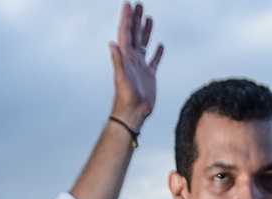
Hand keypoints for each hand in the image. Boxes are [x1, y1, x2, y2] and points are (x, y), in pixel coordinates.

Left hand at [109, 2, 162, 129]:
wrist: (133, 114)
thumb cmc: (126, 98)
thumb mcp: (121, 78)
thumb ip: (118, 61)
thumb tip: (112, 44)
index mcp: (125, 57)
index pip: (125, 33)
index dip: (126, 18)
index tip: (128, 5)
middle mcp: (132, 60)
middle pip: (134, 34)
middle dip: (136, 19)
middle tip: (138, 5)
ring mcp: (141, 67)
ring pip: (144, 44)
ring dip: (146, 31)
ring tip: (148, 18)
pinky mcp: (149, 76)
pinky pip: (154, 61)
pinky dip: (157, 53)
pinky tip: (159, 46)